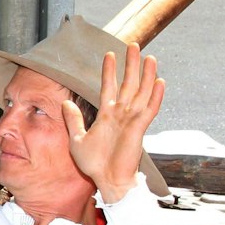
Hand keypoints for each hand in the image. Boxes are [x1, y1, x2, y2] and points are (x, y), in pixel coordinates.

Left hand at [62, 43, 164, 201]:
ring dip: (146, 75)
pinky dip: (156, 97)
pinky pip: (149, 110)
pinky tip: (160, 82)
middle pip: (128, 84)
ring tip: (149, 57)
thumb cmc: (94, 163)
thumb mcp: (77, 138)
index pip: (108, 86)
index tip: (109, 54)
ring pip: (142, 93)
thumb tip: (65, 102)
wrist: (107, 180)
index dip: (109, 71)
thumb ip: (73, 119)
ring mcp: (132, 120)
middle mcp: (121, 114)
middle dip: (131, 65)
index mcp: (107, 114)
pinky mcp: (139, 129)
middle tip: (133, 45)